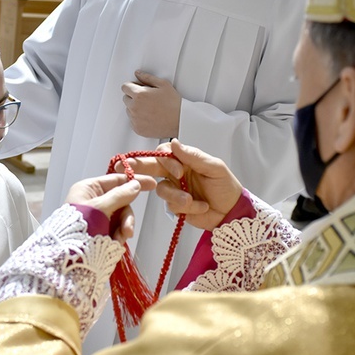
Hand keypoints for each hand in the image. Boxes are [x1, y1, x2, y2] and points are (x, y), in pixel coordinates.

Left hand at [65, 174, 155, 242]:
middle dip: (126, 217)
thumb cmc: (79, 229)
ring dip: (123, 229)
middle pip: (121, 202)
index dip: (134, 181)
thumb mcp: (100, 209)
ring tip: (119, 240)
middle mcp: (92, 201)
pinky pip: (116, 229)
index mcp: (88, 189)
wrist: (68, 259)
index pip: (115, 180)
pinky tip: (115, 243)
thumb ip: (119, 196)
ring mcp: (96, 217)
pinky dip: (118, 236)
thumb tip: (135, 184)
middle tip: (128, 230)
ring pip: (120, 217)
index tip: (152, 184)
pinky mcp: (99, 231)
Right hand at [119, 139, 242, 230]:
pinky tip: (201, 207)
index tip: (177, 170)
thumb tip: (174, 143)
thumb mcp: (214, 168)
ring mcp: (174, 190)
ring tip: (191, 201)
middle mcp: (175, 173)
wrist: (232, 211)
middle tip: (122, 167)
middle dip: (138, 167)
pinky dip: (187, 208)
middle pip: (151, 168)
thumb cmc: (226, 186)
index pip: (164, 154)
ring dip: (176, 196)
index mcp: (184, 160)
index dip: (164, 160)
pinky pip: (172, 206)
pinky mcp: (176, 207)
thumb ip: (194, 156)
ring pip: (161, 190)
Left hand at [121, 70, 180, 138]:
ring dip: (135, 108)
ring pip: (128, 110)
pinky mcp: (137, 129)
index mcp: (139, 95)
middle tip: (147, 99)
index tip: (138, 88)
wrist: (180, 121)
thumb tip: (138, 74)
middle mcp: (134, 107)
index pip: (125, 87)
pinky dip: (138, 119)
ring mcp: (135, 119)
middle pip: (125, 98)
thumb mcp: (163, 85)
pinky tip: (149, 117)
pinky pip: (132, 121)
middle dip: (133, 97)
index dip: (132, 86)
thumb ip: (148, 78)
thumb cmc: (174, 104)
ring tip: (149, 109)